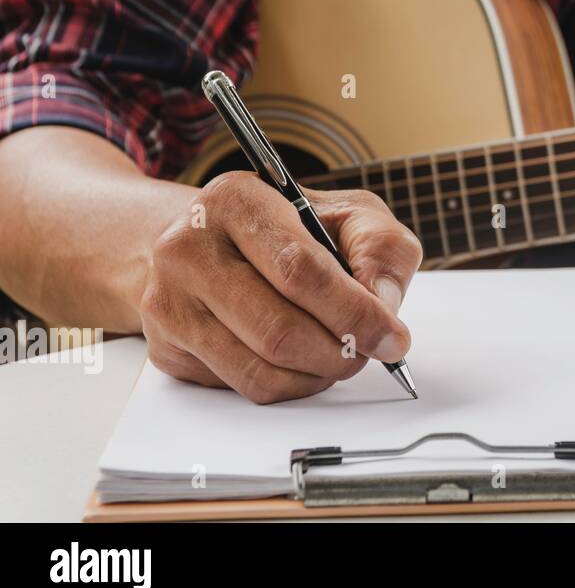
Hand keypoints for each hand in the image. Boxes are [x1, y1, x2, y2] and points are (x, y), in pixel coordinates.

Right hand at [141, 171, 422, 402]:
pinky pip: (243, 386)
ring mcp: (170, 301)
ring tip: (342, 356)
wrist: (208, 241)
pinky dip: (290, 385)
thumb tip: (383, 305)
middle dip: (340, 351)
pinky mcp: (168, 347)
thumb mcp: (347, 214)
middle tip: (369, 352)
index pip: (300, 269)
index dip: (354, 311)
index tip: (392, 336)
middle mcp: (188, 248)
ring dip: (318, 374)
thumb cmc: (288, 227)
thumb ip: (380, 248)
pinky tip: (304, 361)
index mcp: (236, 200)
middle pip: (279, 328)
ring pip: (260, 368)